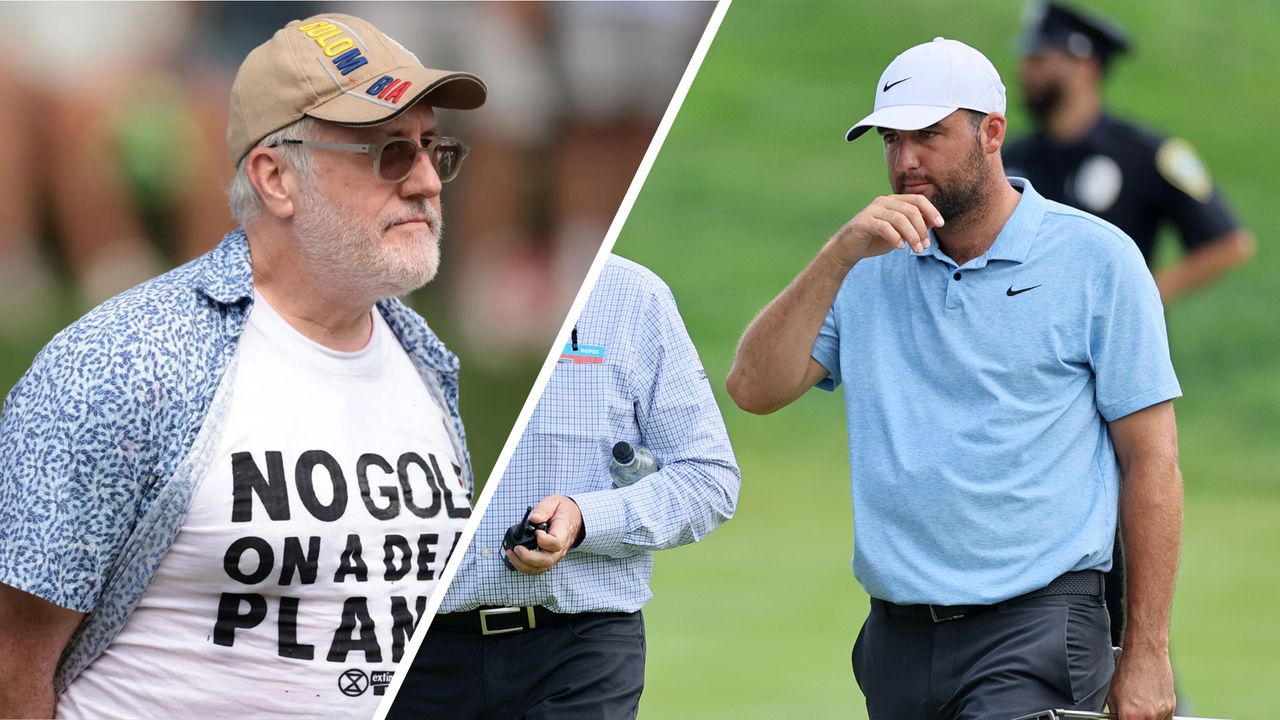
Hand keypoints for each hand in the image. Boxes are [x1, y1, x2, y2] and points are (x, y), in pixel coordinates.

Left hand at [505, 495, 584, 574]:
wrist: (574, 518)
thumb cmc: (563, 511)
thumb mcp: (554, 502)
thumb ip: (544, 509)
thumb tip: (533, 518)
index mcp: (563, 532)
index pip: (556, 543)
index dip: (543, 540)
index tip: (535, 531)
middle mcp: (560, 548)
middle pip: (546, 561)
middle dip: (527, 557)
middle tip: (516, 548)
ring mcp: (555, 555)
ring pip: (540, 568)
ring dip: (523, 565)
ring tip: (511, 553)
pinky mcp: (548, 559)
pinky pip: (537, 568)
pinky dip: (524, 566)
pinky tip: (515, 558)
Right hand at [828, 194, 943, 265]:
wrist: (848, 249)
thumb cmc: (875, 240)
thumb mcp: (899, 233)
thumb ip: (914, 226)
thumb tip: (933, 223)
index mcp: (893, 201)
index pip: (917, 200)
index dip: (931, 211)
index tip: (940, 225)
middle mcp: (883, 202)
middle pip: (911, 210)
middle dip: (921, 229)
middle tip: (924, 246)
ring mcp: (872, 211)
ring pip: (899, 219)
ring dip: (912, 236)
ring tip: (916, 249)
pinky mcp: (863, 222)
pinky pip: (884, 227)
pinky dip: (895, 238)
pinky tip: (900, 247)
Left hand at [1106, 646, 1175, 719]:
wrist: (1146, 654)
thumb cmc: (1128, 670)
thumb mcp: (1113, 694)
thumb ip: (1117, 712)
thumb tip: (1119, 718)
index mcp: (1129, 715)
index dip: (1122, 719)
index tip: (1122, 716)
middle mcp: (1147, 717)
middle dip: (1135, 719)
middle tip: (1133, 712)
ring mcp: (1161, 713)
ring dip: (1147, 718)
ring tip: (1142, 704)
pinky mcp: (1171, 708)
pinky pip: (1164, 719)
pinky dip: (1158, 715)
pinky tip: (1150, 702)